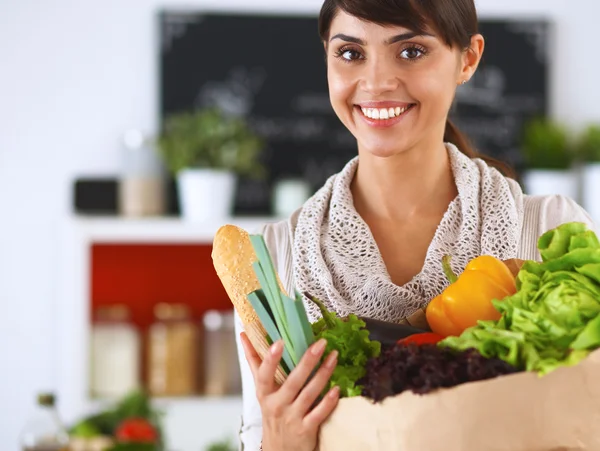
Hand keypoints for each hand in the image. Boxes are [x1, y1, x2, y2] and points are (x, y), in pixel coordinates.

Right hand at [240, 332, 339, 450]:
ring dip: (323, 374)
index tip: (279, 342)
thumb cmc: (272, 413)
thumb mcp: (261, 390)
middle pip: (293, 381)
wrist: (279, 450)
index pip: (264, 375)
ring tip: (333, 356)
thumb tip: (244, 335)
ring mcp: (292, 418)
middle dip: (307, 361)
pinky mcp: (306, 430)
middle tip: (320, 343)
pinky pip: (319, 413)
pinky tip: (337, 388)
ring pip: (309, 394)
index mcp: (264, 393)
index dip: (270, 359)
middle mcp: (277, 405)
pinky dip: (329, 401)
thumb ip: (254, 362)